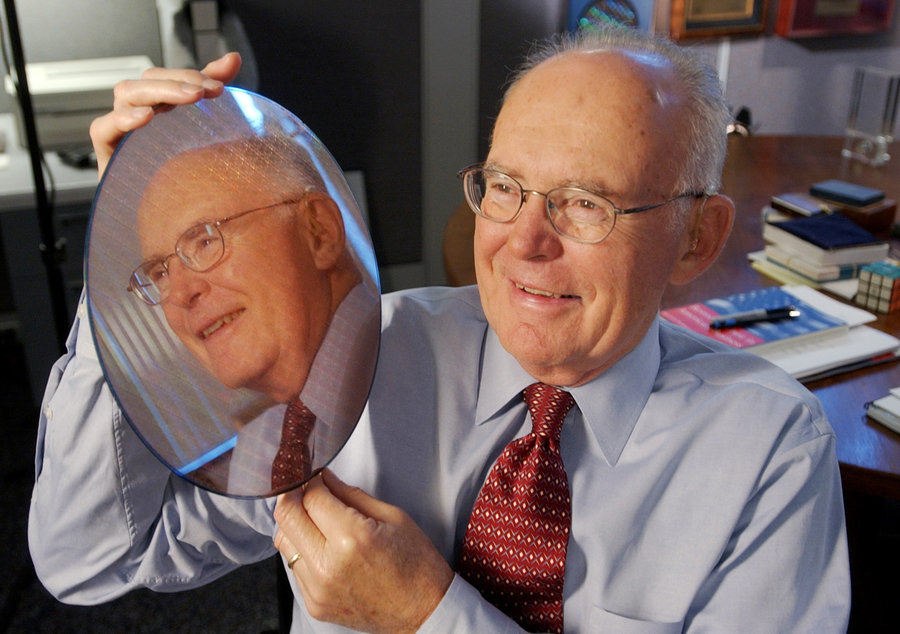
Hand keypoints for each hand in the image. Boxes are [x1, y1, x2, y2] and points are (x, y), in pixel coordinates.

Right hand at [89, 52, 242, 176]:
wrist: (170, 220)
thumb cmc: (184, 174)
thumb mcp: (204, 129)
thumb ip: (212, 89)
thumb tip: (232, 57)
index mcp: (160, 107)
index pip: (169, 77)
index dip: (191, 75)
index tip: (220, 87)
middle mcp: (139, 114)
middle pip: (148, 80)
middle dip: (178, 81)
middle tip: (205, 91)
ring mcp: (121, 131)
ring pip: (126, 94)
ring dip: (156, 92)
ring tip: (186, 97)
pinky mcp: (107, 153)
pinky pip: (103, 128)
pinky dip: (121, 119)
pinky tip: (144, 118)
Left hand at [273, 469, 453, 632]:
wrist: (424, 611)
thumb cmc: (416, 564)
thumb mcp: (393, 517)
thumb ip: (352, 494)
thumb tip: (325, 478)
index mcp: (352, 538)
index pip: (311, 497)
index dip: (312, 480)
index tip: (318, 477)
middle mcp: (328, 565)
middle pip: (286, 516)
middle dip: (295, 496)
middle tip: (309, 491)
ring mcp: (318, 588)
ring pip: (283, 541)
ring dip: (295, 523)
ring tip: (316, 520)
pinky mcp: (314, 604)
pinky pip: (294, 567)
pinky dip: (303, 550)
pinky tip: (323, 546)